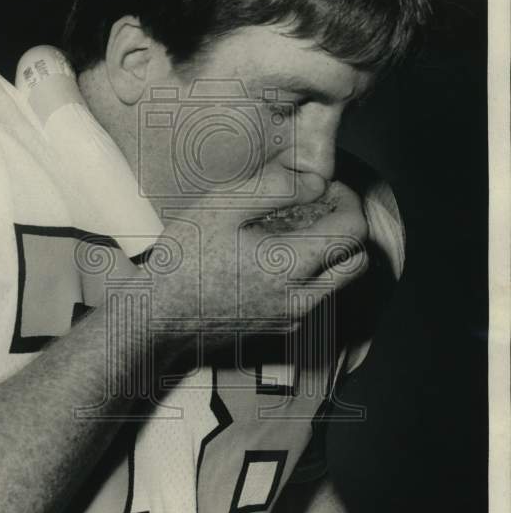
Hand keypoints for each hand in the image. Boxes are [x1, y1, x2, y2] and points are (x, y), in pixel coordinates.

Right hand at [140, 164, 367, 348]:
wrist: (156, 319)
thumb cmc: (184, 260)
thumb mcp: (221, 207)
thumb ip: (275, 188)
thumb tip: (315, 183)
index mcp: (291, 265)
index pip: (353, 231)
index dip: (347, 200)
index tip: (324, 187)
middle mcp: (301, 298)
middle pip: (357, 262)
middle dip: (347, 229)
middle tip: (319, 208)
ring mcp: (291, 318)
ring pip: (337, 283)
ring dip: (329, 253)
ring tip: (291, 231)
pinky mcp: (278, 329)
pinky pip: (312, 298)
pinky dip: (309, 274)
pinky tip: (271, 259)